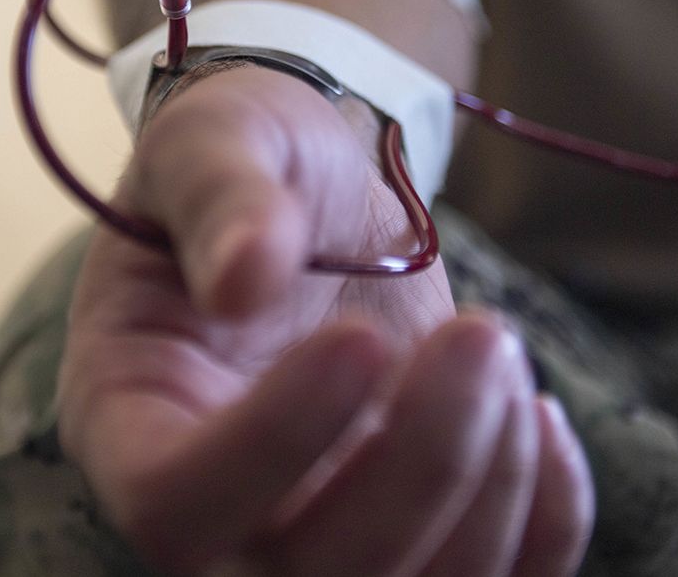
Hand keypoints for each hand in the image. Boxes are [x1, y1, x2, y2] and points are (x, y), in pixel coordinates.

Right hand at [58, 66, 594, 575]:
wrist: (315, 198)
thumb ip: (219, 197)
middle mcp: (217, 513)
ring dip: (494, 488)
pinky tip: (538, 415)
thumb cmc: (248, 163)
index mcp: (132, 423)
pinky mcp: (412, 531)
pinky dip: (546, 524)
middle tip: (481, 333)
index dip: (274, 442)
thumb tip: (243, 276)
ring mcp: (318, 536)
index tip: (360, 336)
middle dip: (426, 465)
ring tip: (496, 349)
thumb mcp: (215, 140)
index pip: (175, 501)